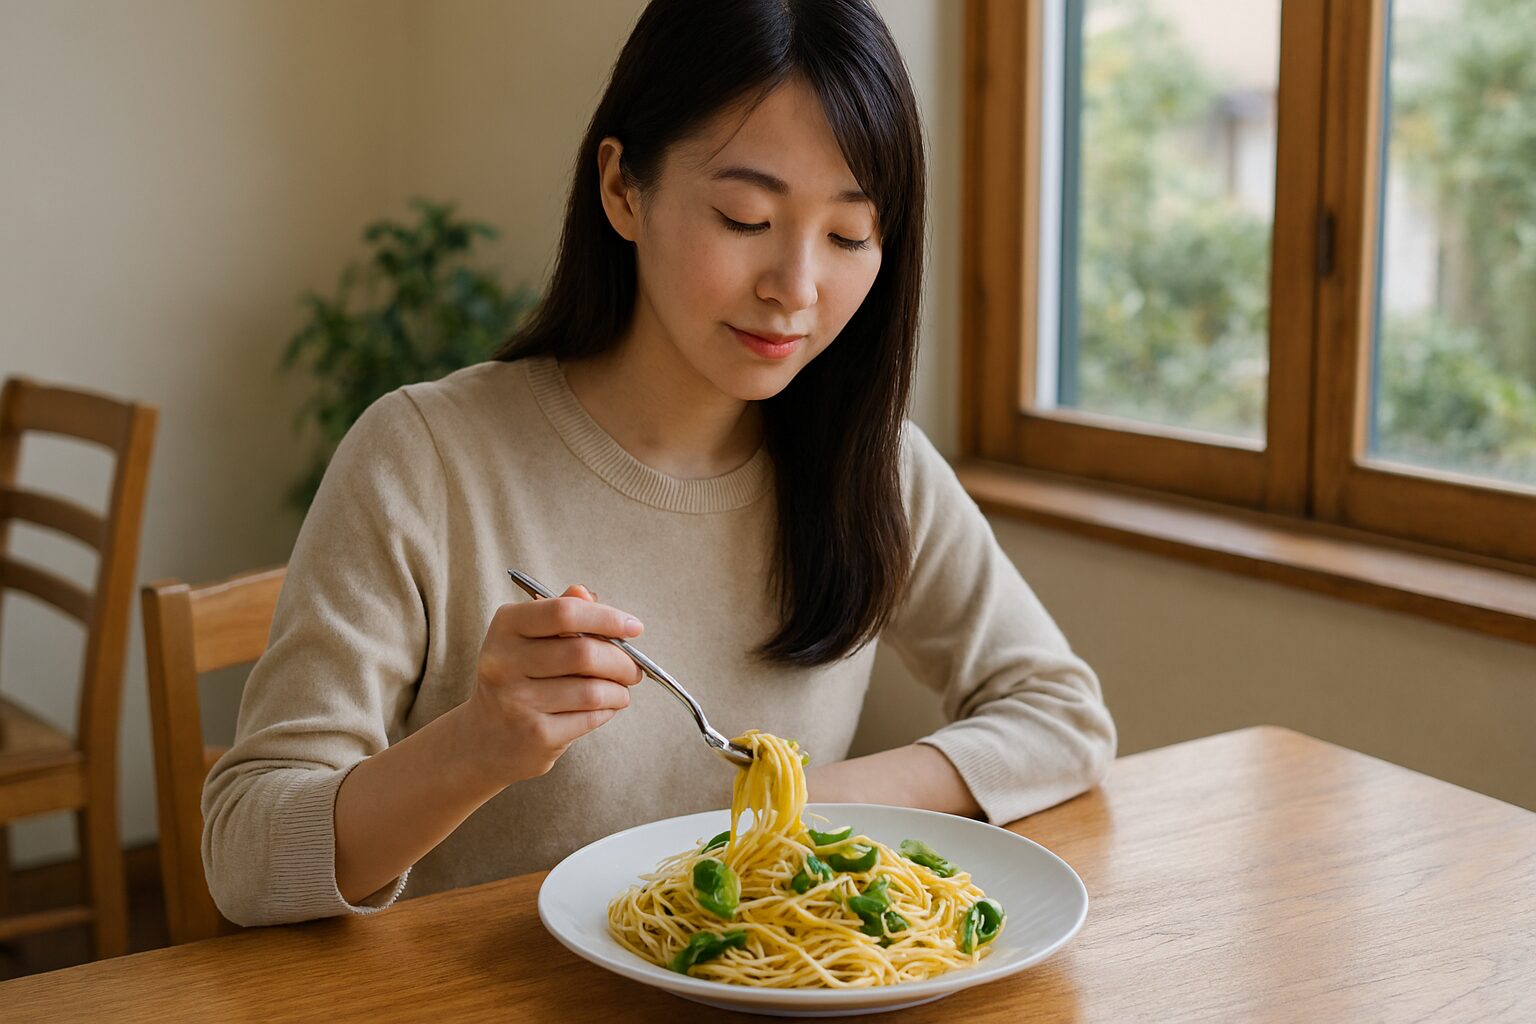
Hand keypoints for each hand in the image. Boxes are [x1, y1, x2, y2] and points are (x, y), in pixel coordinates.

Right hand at [465, 584, 644, 784]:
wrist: (484, 737)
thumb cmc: (518, 677)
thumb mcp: (528, 638)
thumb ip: (560, 612)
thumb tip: (586, 593)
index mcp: (505, 627)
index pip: (564, 612)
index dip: (607, 618)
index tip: (634, 627)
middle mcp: (504, 663)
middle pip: (583, 653)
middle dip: (622, 661)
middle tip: (634, 668)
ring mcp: (517, 702)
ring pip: (592, 690)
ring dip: (619, 690)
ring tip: (621, 689)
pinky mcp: (535, 735)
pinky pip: (589, 717)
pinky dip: (607, 710)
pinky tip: (604, 707)